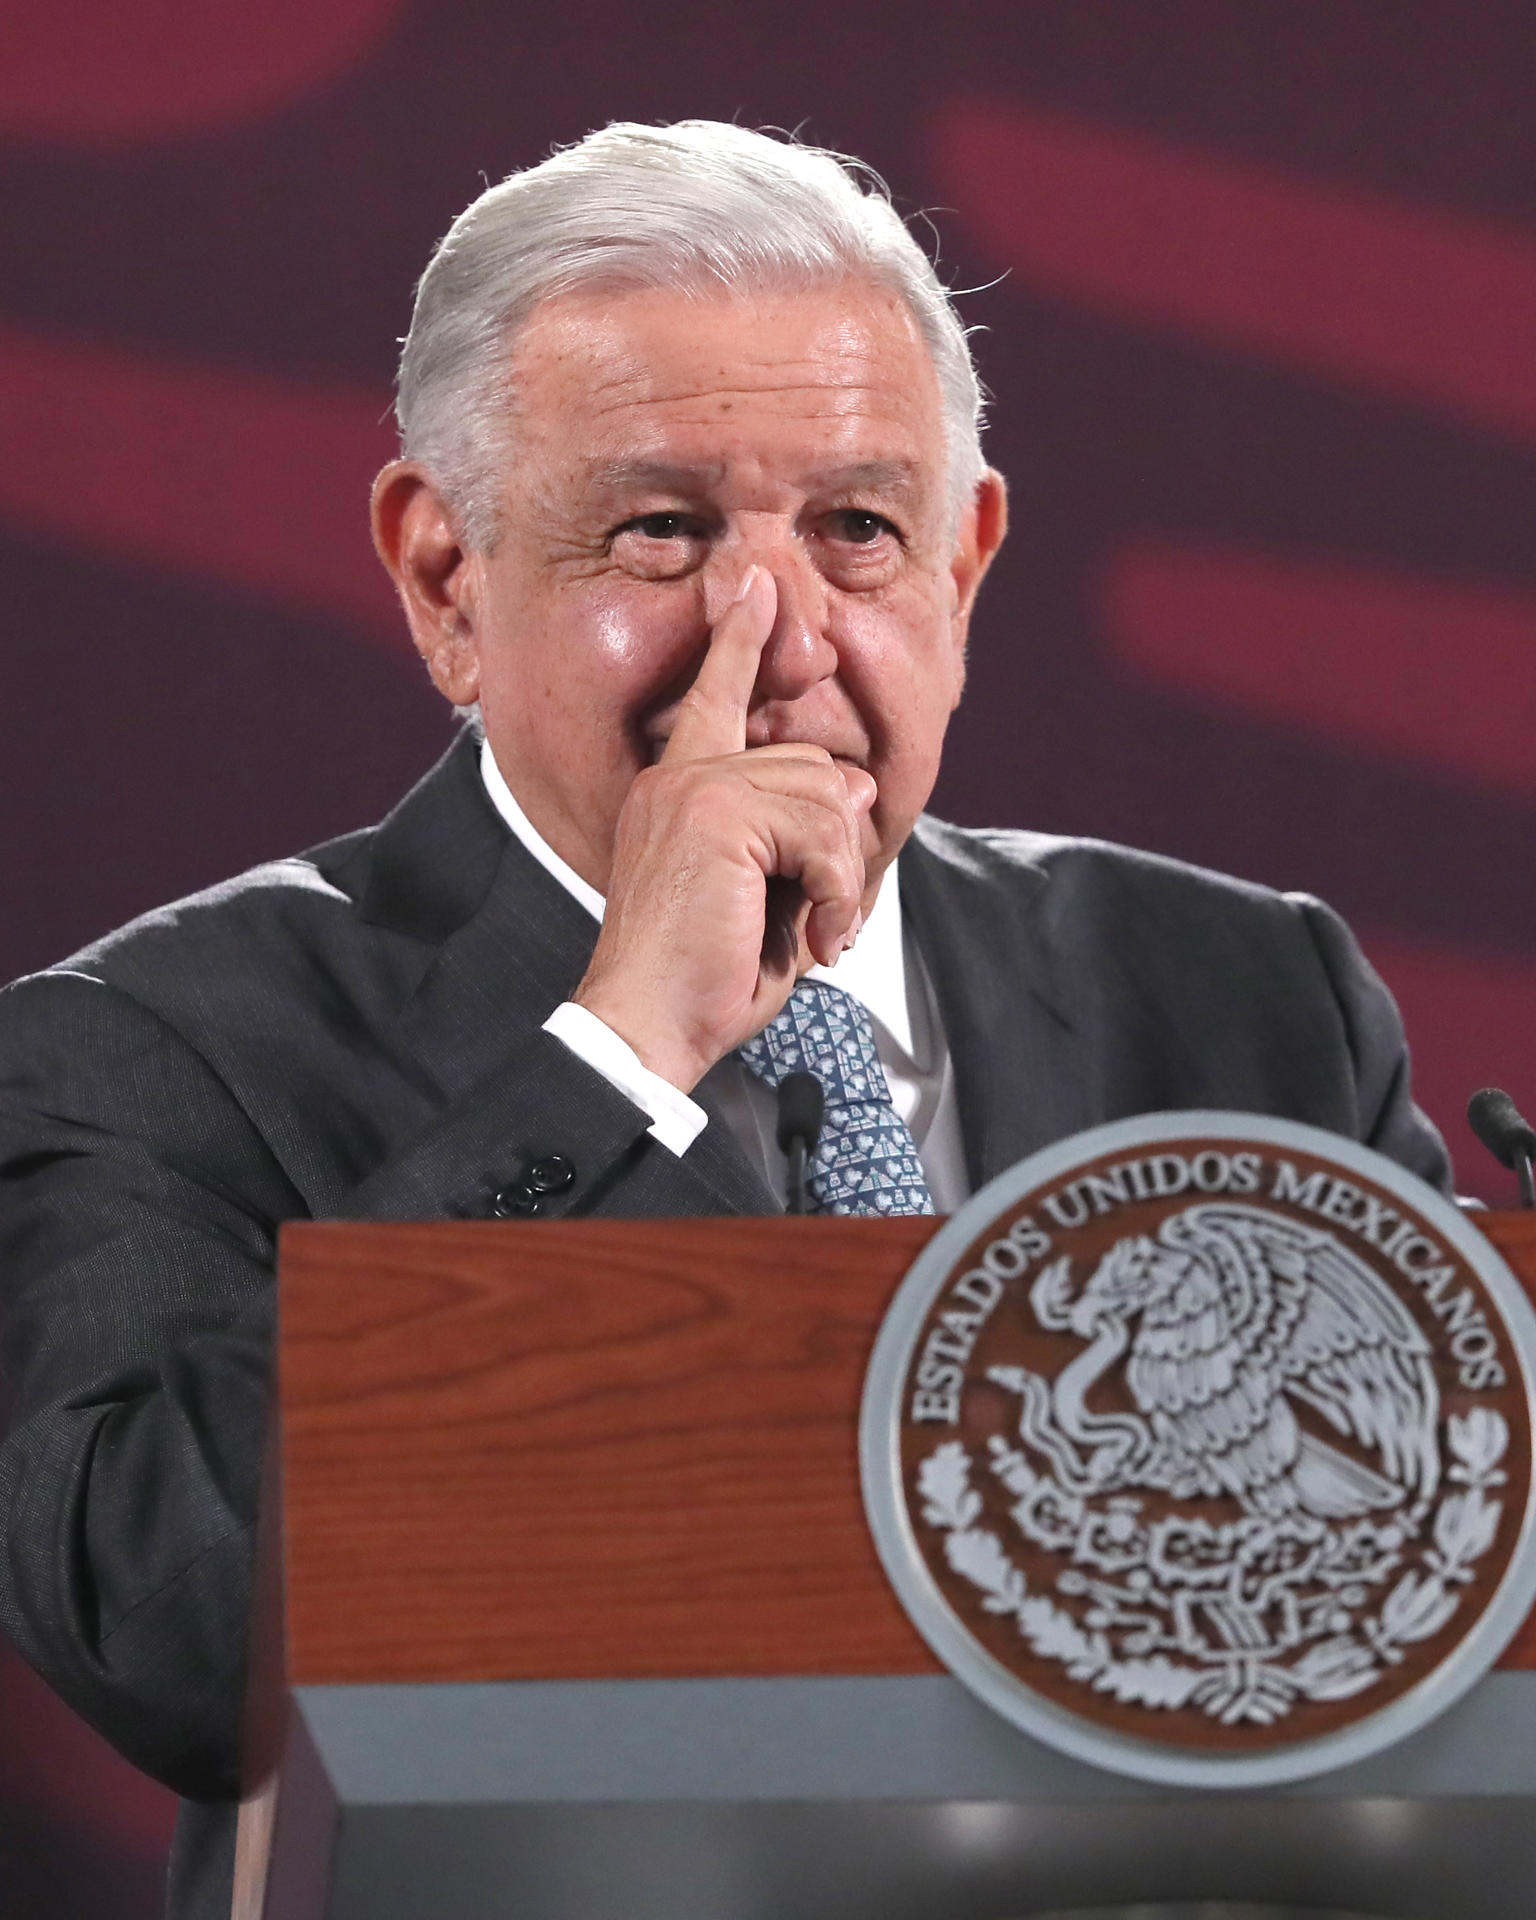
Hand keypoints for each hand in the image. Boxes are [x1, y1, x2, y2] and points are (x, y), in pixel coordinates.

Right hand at [571, 566, 875, 1090]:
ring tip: (812, 930)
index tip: (756, 587)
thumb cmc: (699, 977)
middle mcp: (679, 778)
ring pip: (823, 794)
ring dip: (835, 875)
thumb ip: (805, 834)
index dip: (740, 639)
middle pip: (808, 765)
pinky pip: (821, 830)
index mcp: (677, 791)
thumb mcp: (772, 896)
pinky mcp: (716, 813)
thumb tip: (854, 778)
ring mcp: (694, 790)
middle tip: (816, 912)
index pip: (715, 698)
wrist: (651, 1022)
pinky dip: (834, 892)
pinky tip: (815, 937)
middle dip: (832, 844)